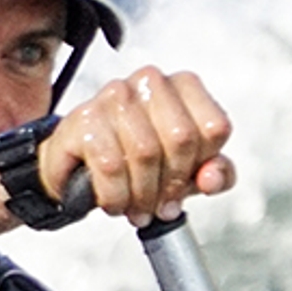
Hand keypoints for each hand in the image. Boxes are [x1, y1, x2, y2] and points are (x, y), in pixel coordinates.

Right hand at [35, 66, 236, 224]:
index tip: (184, 186)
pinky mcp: (84, 118)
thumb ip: (216, 173)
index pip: (214, 128)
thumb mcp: (186, 167)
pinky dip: (115, 194)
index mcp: (184, 86)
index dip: (201, 166)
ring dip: (141, 195)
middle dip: (170, 185)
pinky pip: (110, 165)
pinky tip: (114, 202)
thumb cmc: (134, 159)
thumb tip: (212, 179)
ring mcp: (115, 95)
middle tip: (159, 207)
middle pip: (182, 139)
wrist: (75, 163)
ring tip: (136, 208)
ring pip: (145, 153)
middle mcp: (150, 81)